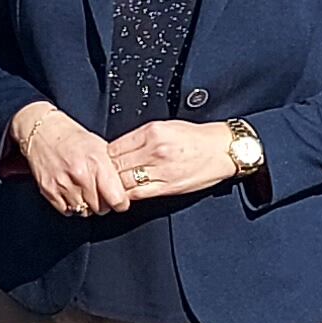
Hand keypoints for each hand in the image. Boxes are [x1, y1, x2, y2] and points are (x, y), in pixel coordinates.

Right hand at [11, 103, 133, 216]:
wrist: (42, 132)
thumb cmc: (72, 137)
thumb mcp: (100, 147)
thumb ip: (111, 169)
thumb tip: (123, 187)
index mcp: (97, 163)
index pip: (117, 199)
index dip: (120, 203)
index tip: (119, 201)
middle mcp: (81, 176)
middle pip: (100, 208)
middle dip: (103, 204)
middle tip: (100, 193)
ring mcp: (63, 184)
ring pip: (83, 211)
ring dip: (86, 205)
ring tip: (84, 191)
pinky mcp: (48, 190)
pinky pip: (66, 210)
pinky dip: (71, 205)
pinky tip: (72, 192)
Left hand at [108, 119, 249, 202]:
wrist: (222, 150)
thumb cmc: (195, 138)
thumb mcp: (166, 127)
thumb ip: (141, 137)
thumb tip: (117, 149)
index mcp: (151, 132)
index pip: (114, 147)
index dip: (103, 157)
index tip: (101, 162)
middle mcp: (154, 150)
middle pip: (115, 165)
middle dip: (105, 173)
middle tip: (99, 178)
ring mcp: (160, 170)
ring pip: (123, 181)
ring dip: (113, 186)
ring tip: (108, 188)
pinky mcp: (167, 186)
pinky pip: (138, 193)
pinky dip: (126, 195)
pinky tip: (123, 195)